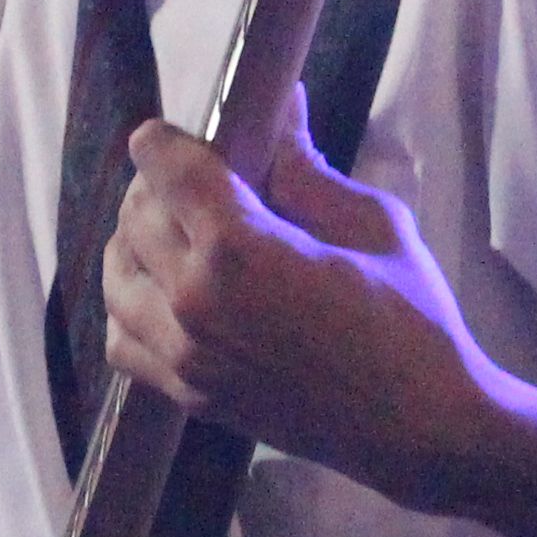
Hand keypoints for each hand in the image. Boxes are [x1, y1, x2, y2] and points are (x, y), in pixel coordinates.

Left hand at [99, 124, 494, 501]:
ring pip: (117, 276)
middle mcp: (194, 301)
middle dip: (157, 187)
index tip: (174, 136)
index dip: (164, 142)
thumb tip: (280, 108)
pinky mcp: (189, 395)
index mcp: (239, 249)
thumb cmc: (410, 320)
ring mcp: (184, 356)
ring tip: (178, 236)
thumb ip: (307, 170)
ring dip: (136, 244)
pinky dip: (131, 309)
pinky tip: (168, 296)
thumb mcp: (371, 225)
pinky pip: (122, 341)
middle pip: (135, 217)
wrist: (419, 428)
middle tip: (195, 183)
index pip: (165, 169)